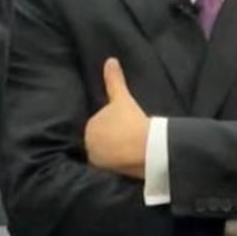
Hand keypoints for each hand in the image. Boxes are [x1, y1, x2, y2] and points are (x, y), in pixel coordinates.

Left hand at [84, 58, 149, 178]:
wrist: (147, 149)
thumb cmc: (132, 122)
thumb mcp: (122, 99)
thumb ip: (114, 80)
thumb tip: (110, 60)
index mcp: (90, 128)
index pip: (98, 127)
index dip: (112, 127)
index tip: (124, 128)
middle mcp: (89, 146)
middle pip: (100, 142)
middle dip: (110, 141)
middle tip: (128, 139)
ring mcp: (99, 162)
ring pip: (105, 156)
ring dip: (113, 154)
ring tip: (129, 152)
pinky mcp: (109, 175)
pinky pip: (110, 169)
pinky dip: (116, 167)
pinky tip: (127, 164)